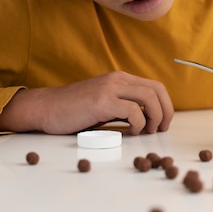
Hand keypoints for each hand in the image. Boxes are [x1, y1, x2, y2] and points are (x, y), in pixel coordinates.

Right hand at [0, 71, 173, 135]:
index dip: (166, 105)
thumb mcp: (104, 101)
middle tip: (161, 130)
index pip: (155, 86)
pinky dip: (138, 124)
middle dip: (166, 111)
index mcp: (120, 78)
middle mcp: (118, 79)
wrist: (46, 108)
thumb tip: (147, 119)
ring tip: (147, 132)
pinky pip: (133, 111)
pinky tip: (131, 132)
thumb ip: (123, 105)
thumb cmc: (74, 110)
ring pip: (148, 98)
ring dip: (155, 118)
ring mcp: (110, 89)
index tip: (163, 123)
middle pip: (156, 90)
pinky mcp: (102, 102)